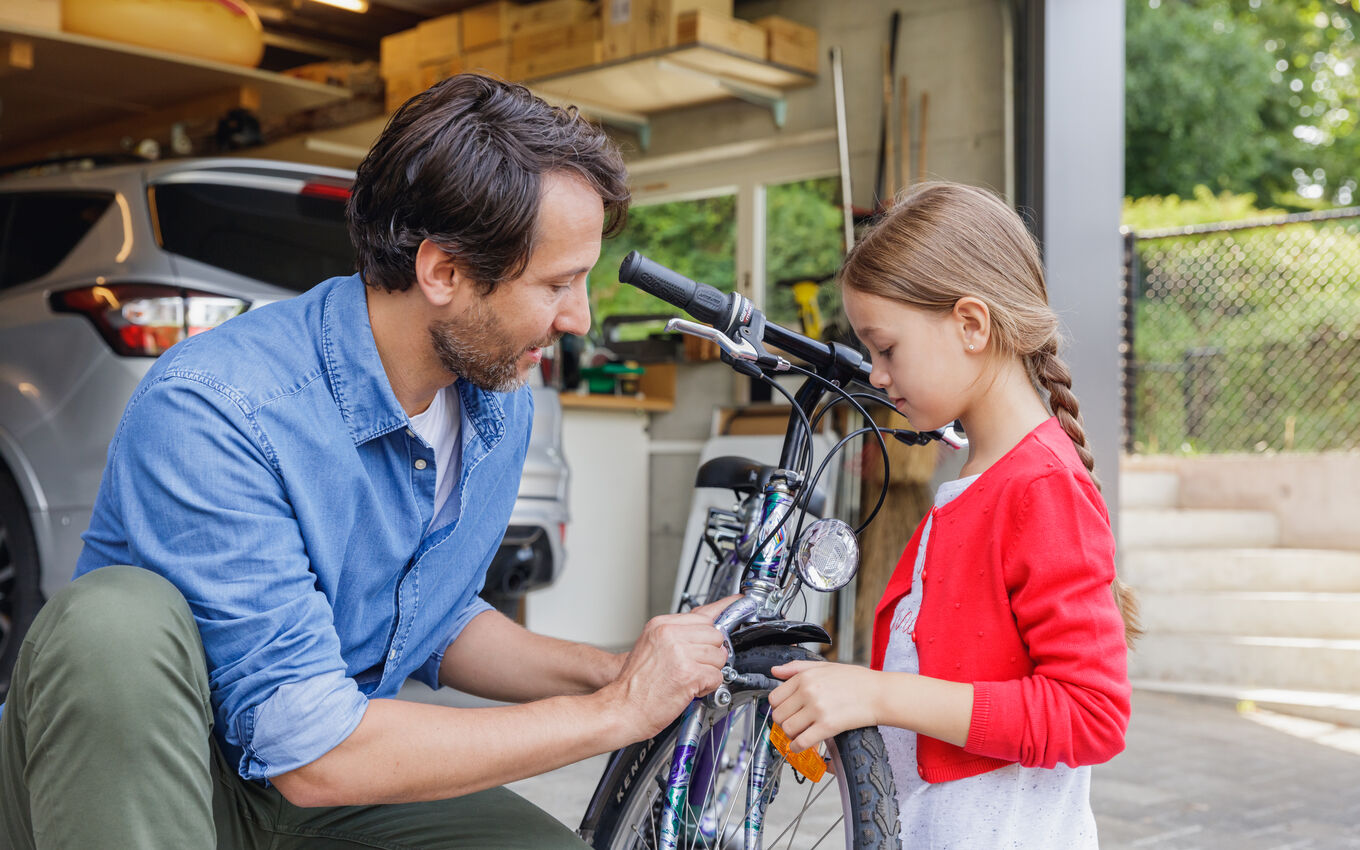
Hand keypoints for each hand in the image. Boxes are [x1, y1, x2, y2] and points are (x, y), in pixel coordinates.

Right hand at [606, 596, 734, 740]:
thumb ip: (677, 635)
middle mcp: (670, 634)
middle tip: (696, 666)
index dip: (724, 612)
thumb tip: (704, 629)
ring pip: (719, 656)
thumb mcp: (651, 647)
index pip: (703, 613)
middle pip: (716, 635)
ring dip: (710, 671)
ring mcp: (680, 653)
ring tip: (690, 679)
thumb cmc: (634, 685)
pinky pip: (717, 676)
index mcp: (661, 625)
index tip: (738, 603)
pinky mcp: (689, 674)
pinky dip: (708, 686)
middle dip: (711, 654)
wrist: (621, 709)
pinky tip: (691, 689)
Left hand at [768, 660, 883, 752]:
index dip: (778, 707)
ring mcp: (817, 709)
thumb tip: (774, 671)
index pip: (774, 697)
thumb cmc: (856, 680)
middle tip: (793, 724)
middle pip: (778, 715)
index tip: (786, 711)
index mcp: (805, 677)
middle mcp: (808, 691)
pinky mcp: (828, 726)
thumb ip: (796, 668)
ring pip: (787, 729)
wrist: (879, 694)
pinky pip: (801, 742)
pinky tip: (801, 745)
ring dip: (790, 735)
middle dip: (783, 722)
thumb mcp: (825, 666)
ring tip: (800, 734)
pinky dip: (797, 747)